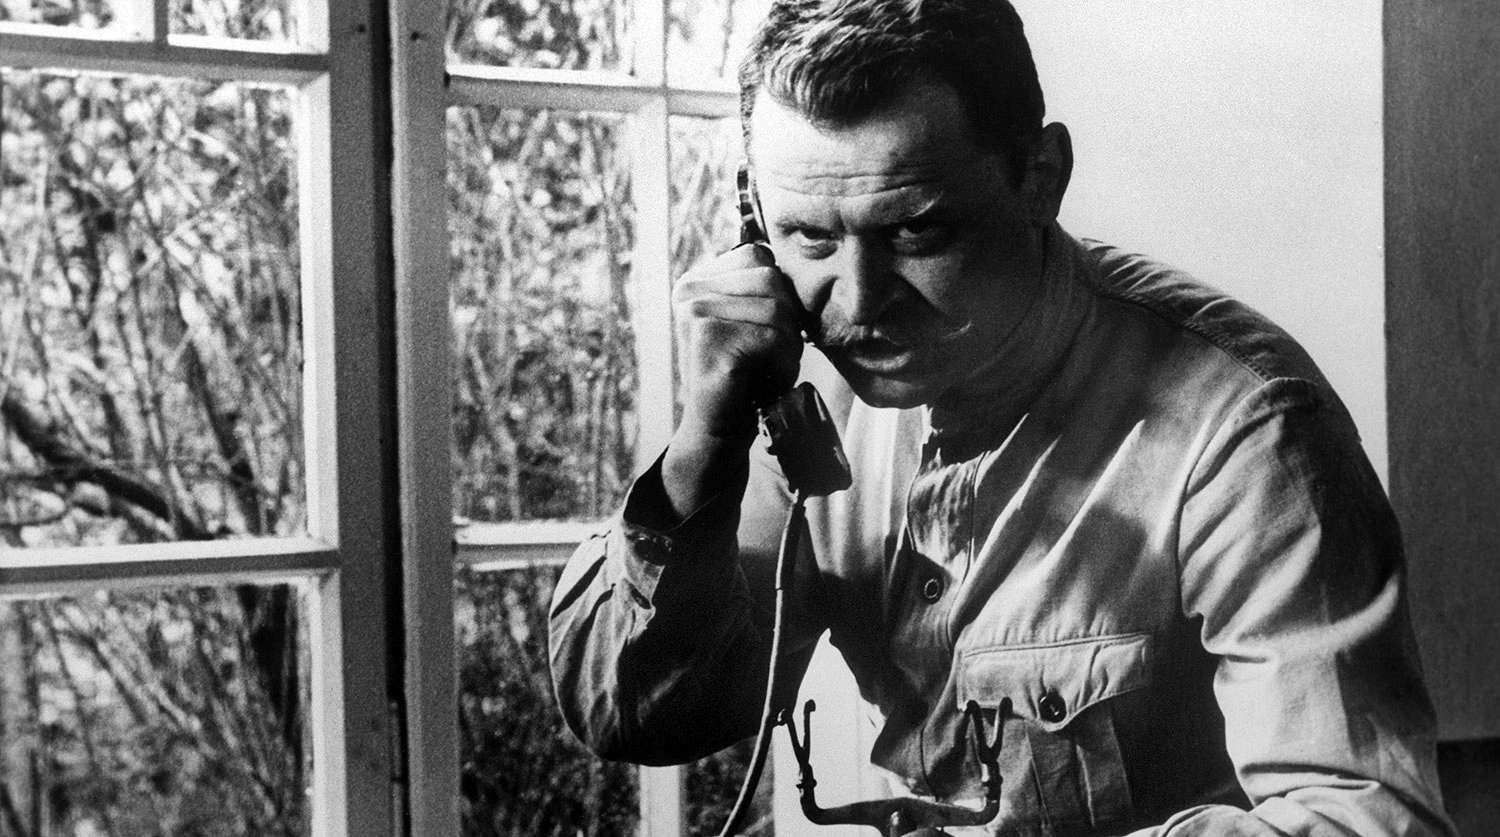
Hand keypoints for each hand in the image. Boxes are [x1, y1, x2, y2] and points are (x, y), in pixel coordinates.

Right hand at [662, 243, 803, 514]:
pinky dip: (782, 362)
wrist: (719, 431)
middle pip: (771, 279)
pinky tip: (764, 380)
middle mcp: (689, 291)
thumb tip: (804, 250)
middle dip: (787, 321)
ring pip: (777, 308)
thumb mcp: (751, 320)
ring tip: (767, 369)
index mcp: (696, 280)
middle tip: (771, 356)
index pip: (759, 257)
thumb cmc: (745, 375)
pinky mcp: (709, 341)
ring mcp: (695, 314)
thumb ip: (763, 288)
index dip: (780, 295)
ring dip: (786, 345)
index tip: (767, 332)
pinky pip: (772, 336)